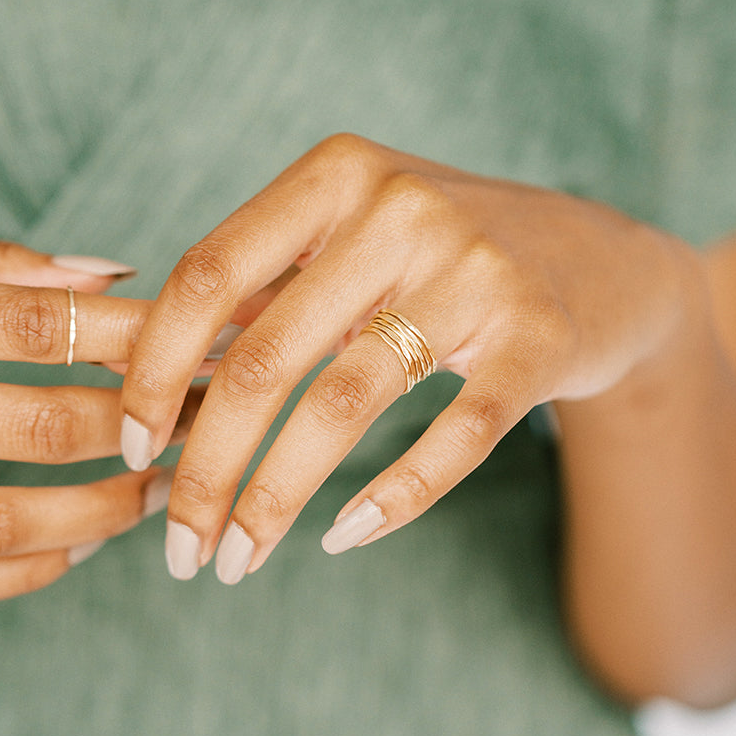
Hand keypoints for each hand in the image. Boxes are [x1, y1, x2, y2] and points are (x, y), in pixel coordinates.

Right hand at [0, 230, 169, 605]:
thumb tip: (112, 271)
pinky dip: (22, 577)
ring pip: (0, 520)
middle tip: (204, 420)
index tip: (209, 343)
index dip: (140, 339)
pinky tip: (76, 554)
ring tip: (158, 493)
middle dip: (142, 426)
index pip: (42, 327)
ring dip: (100, 513)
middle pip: (39, 426)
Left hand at [118, 134, 697, 583]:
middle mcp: (401, 209)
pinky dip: (392, 498)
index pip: (207, 275)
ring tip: (239, 559)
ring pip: (343, 405)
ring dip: (275, 500)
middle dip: (206, 468)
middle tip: (180, 545)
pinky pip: (454, 437)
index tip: (135, 445)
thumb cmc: (445, 257)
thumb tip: (154, 382)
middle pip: (264, 357)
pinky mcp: (537, 338)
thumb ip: (266, 290)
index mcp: (336, 176)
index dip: (154, 369)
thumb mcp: (352, 239)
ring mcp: (476, 271)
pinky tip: (341, 537)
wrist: (601, 261)